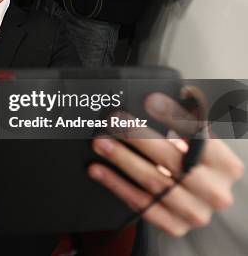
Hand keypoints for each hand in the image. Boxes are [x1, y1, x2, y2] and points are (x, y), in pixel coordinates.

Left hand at [89, 88, 243, 235]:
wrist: (199, 203)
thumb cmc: (196, 167)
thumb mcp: (199, 143)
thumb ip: (186, 122)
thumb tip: (158, 98)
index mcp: (226, 166)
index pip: (200, 138)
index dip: (175, 119)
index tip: (149, 102)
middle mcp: (215, 192)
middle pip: (172, 160)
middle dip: (138, 138)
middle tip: (114, 122)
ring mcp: (195, 212)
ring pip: (153, 182)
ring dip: (122, 160)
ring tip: (101, 143)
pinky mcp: (174, 226)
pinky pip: (140, 204)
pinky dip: (116, 185)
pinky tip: (98, 170)